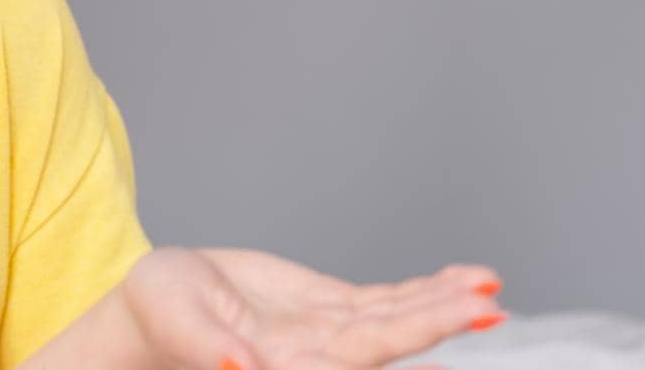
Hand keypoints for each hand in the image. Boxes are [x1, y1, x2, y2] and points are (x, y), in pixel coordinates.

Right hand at [118, 246, 505, 369]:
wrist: (159, 307)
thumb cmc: (156, 316)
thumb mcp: (172, 316)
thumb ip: (206, 344)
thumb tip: (239, 366)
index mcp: (278, 365)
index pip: (346, 365)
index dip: (399, 344)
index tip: (439, 350)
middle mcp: (313, 357)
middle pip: (386, 344)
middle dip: (436, 323)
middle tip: (485, 307)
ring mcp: (328, 334)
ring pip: (395, 319)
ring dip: (442, 304)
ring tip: (488, 288)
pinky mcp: (332, 310)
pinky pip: (388, 302)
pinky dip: (426, 291)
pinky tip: (464, 283)